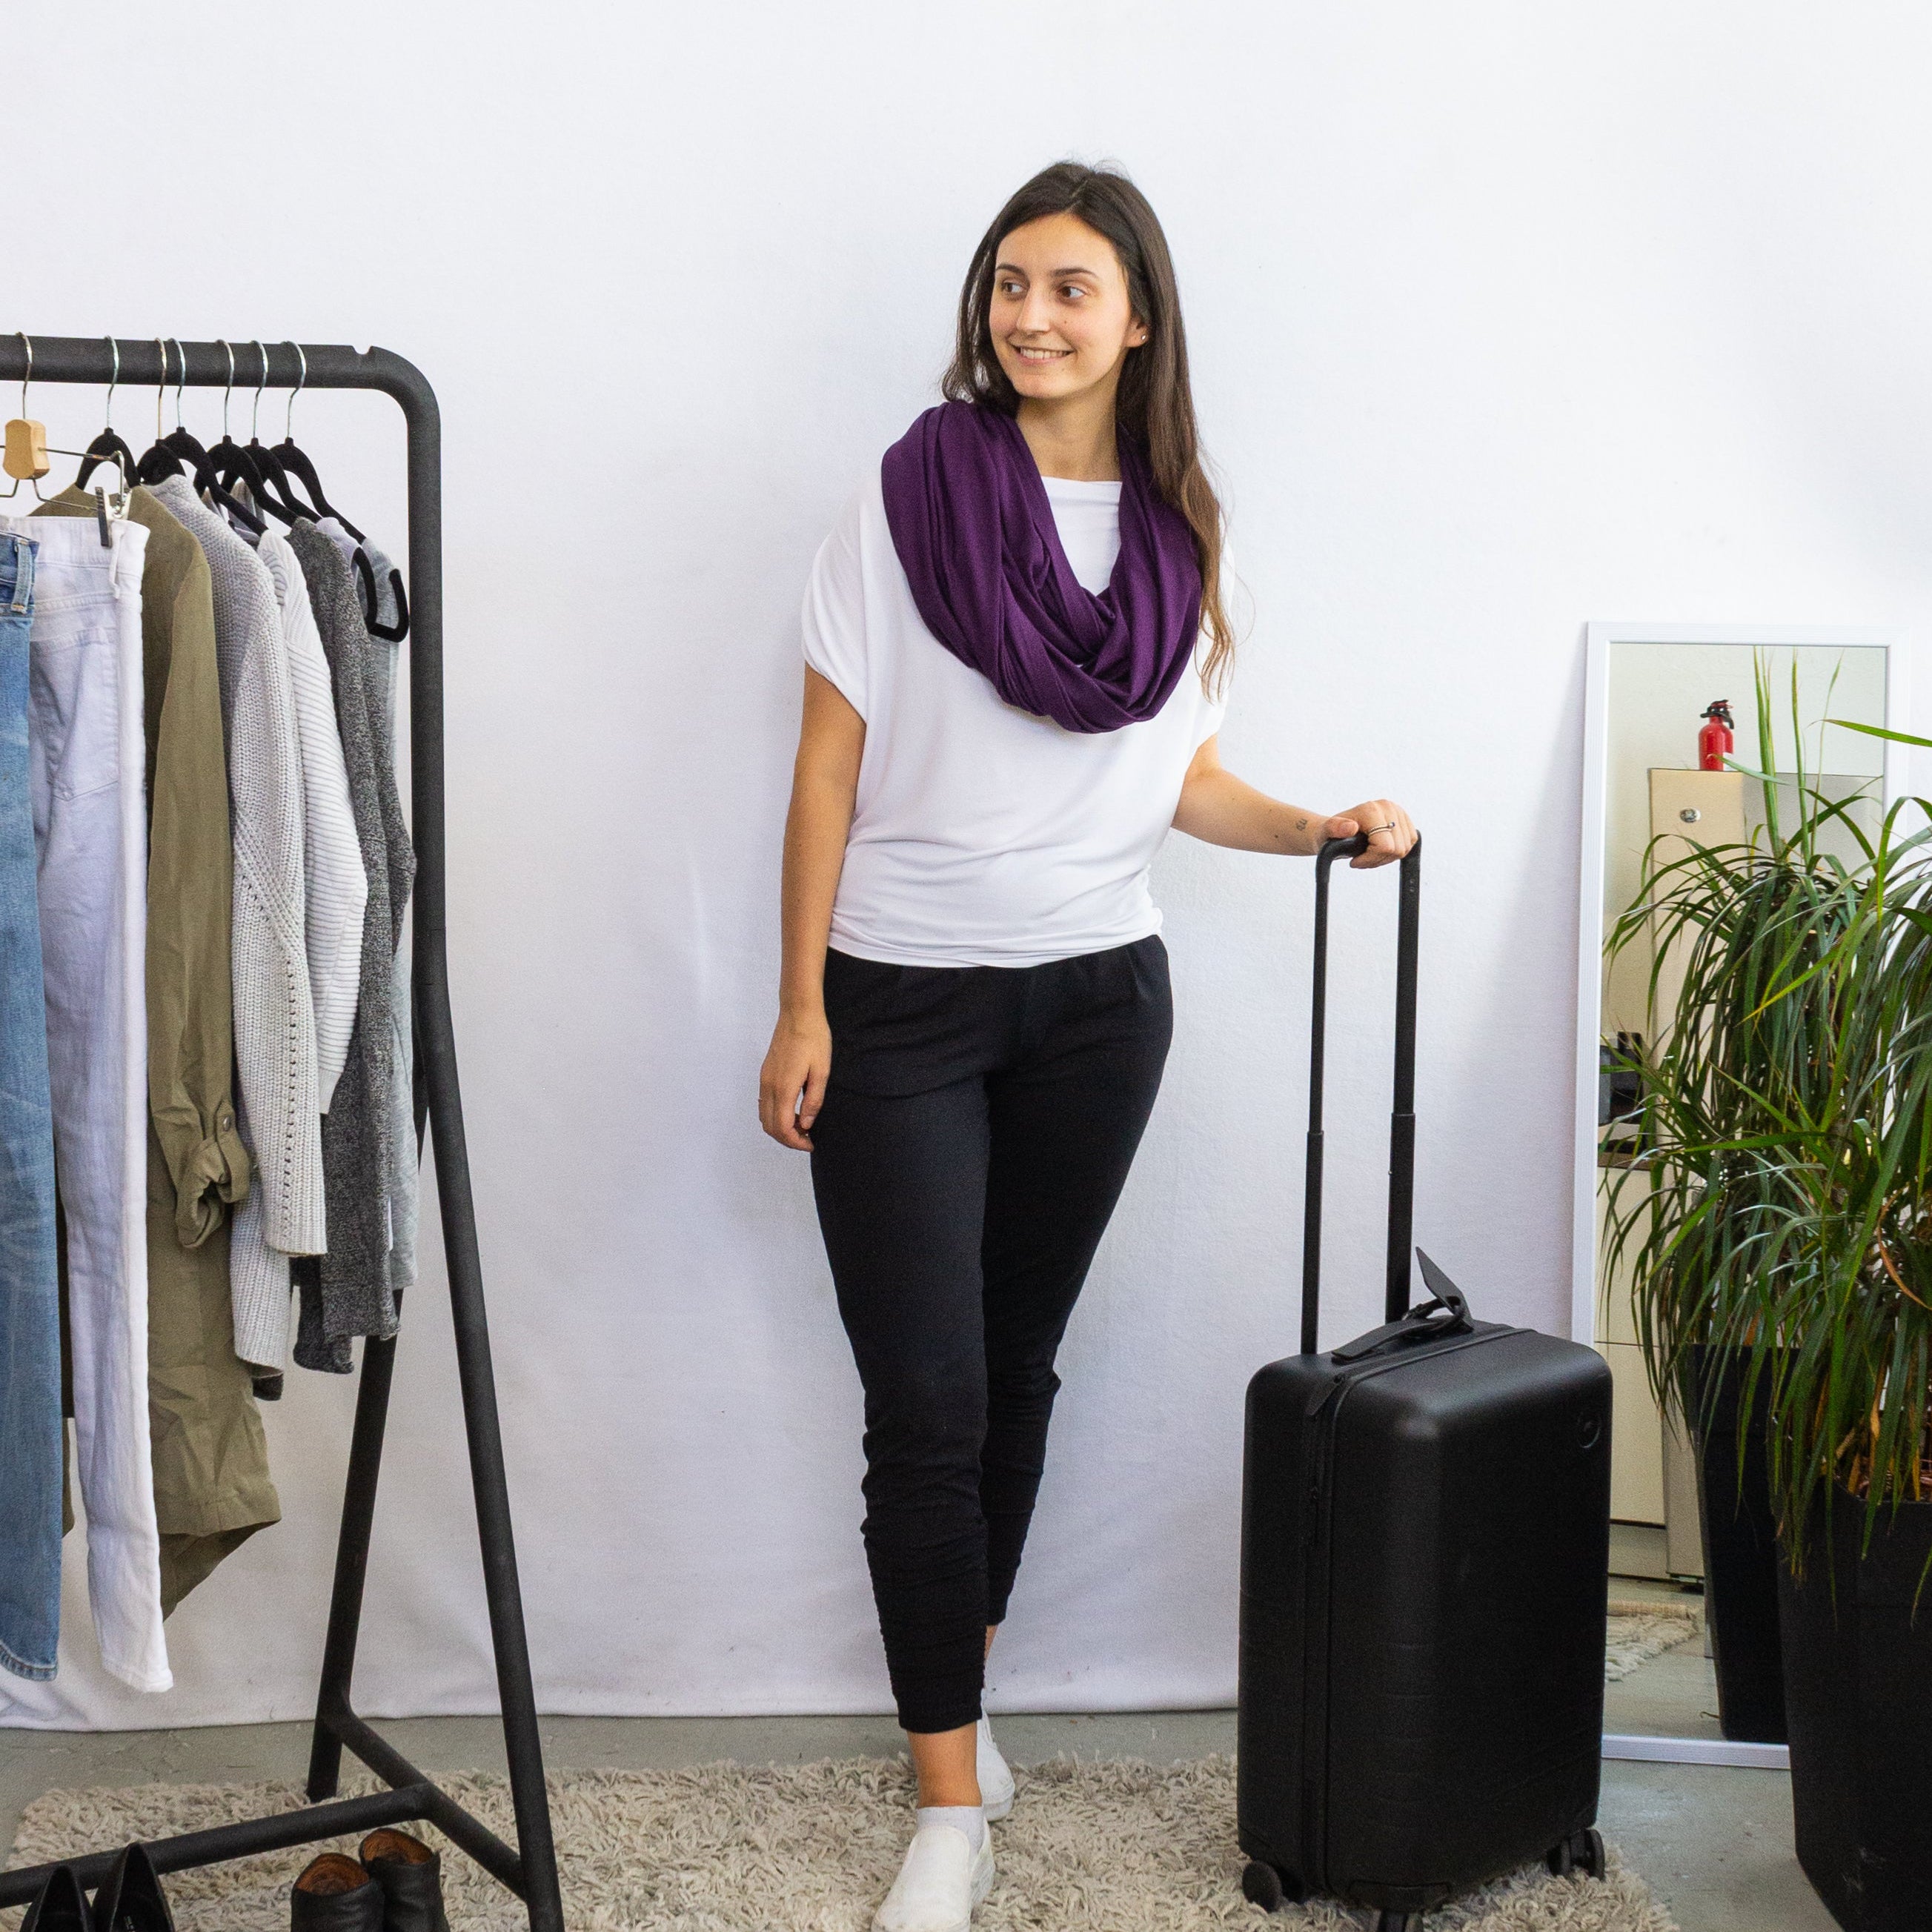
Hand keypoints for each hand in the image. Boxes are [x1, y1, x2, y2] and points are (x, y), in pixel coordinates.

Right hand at [760, 1011, 832, 1149]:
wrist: (798, 1013)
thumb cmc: (814, 1038)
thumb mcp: (822, 1071)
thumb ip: (814, 1100)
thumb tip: (807, 1124)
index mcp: (784, 1087)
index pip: (782, 1127)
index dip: (795, 1142)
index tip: (810, 1143)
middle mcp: (769, 1086)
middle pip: (770, 1126)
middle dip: (787, 1139)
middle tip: (807, 1139)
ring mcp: (765, 1079)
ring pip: (764, 1116)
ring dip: (780, 1128)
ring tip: (802, 1126)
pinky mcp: (765, 1074)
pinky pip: (764, 1103)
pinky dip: (776, 1115)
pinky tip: (794, 1111)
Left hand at [1325, 799, 1416, 867]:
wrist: (1337, 828)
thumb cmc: (1331, 832)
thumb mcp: (1326, 831)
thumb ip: (1334, 828)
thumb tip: (1351, 827)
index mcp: (1371, 809)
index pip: (1385, 846)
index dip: (1371, 859)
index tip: (1355, 861)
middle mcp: (1388, 807)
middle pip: (1397, 850)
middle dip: (1377, 860)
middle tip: (1361, 859)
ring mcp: (1399, 812)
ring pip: (1404, 849)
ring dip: (1385, 858)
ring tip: (1368, 855)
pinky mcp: (1405, 820)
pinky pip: (1410, 845)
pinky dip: (1394, 853)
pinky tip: (1379, 851)